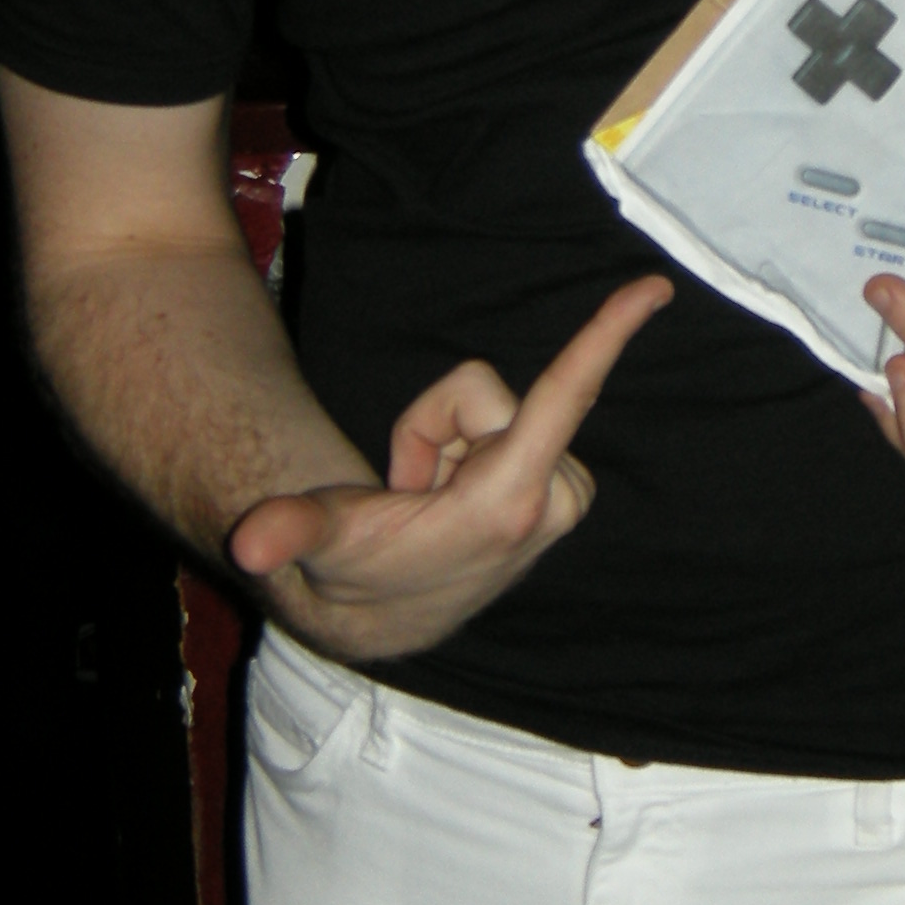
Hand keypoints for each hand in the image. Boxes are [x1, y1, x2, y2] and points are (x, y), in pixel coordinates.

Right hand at [228, 276, 672, 658]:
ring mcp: (564, 497)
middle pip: (483, 396)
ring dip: (454, 450)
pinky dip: (474, 457)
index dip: (606, 336)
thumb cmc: (362, 568)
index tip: (653, 288)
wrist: (396, 616)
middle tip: (412, 496)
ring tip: (432, 505)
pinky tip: (456, 504)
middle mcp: (553, 498)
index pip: (565, 396)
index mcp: (507, 500)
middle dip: (436, 430)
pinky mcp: (566, 492)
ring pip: (496, 412)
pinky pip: (513, 428)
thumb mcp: (323, 544)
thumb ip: (288, 531)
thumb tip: (250, 539)